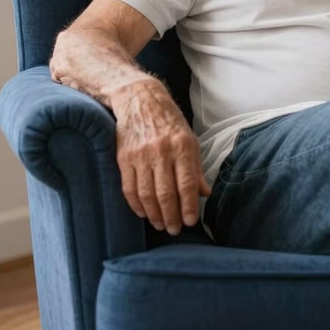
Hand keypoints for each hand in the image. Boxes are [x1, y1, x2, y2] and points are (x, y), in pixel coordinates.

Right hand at [113, 80, 211, 234]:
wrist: (140, 100)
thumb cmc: (169, 121)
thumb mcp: (190, 139)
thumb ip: (196, 167)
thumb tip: (205, 193)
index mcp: (182, 145)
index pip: (187, 183)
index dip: (188, 206)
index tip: (190, 221)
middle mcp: (161, 151)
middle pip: (165, 193)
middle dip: (171, 216)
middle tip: (174, 229)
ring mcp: (140, 155)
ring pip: (146, 194)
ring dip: (154, 215)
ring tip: (160, 224)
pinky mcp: (124, 158)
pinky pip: (129, 188)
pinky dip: (136, 205)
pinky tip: (143, 213)